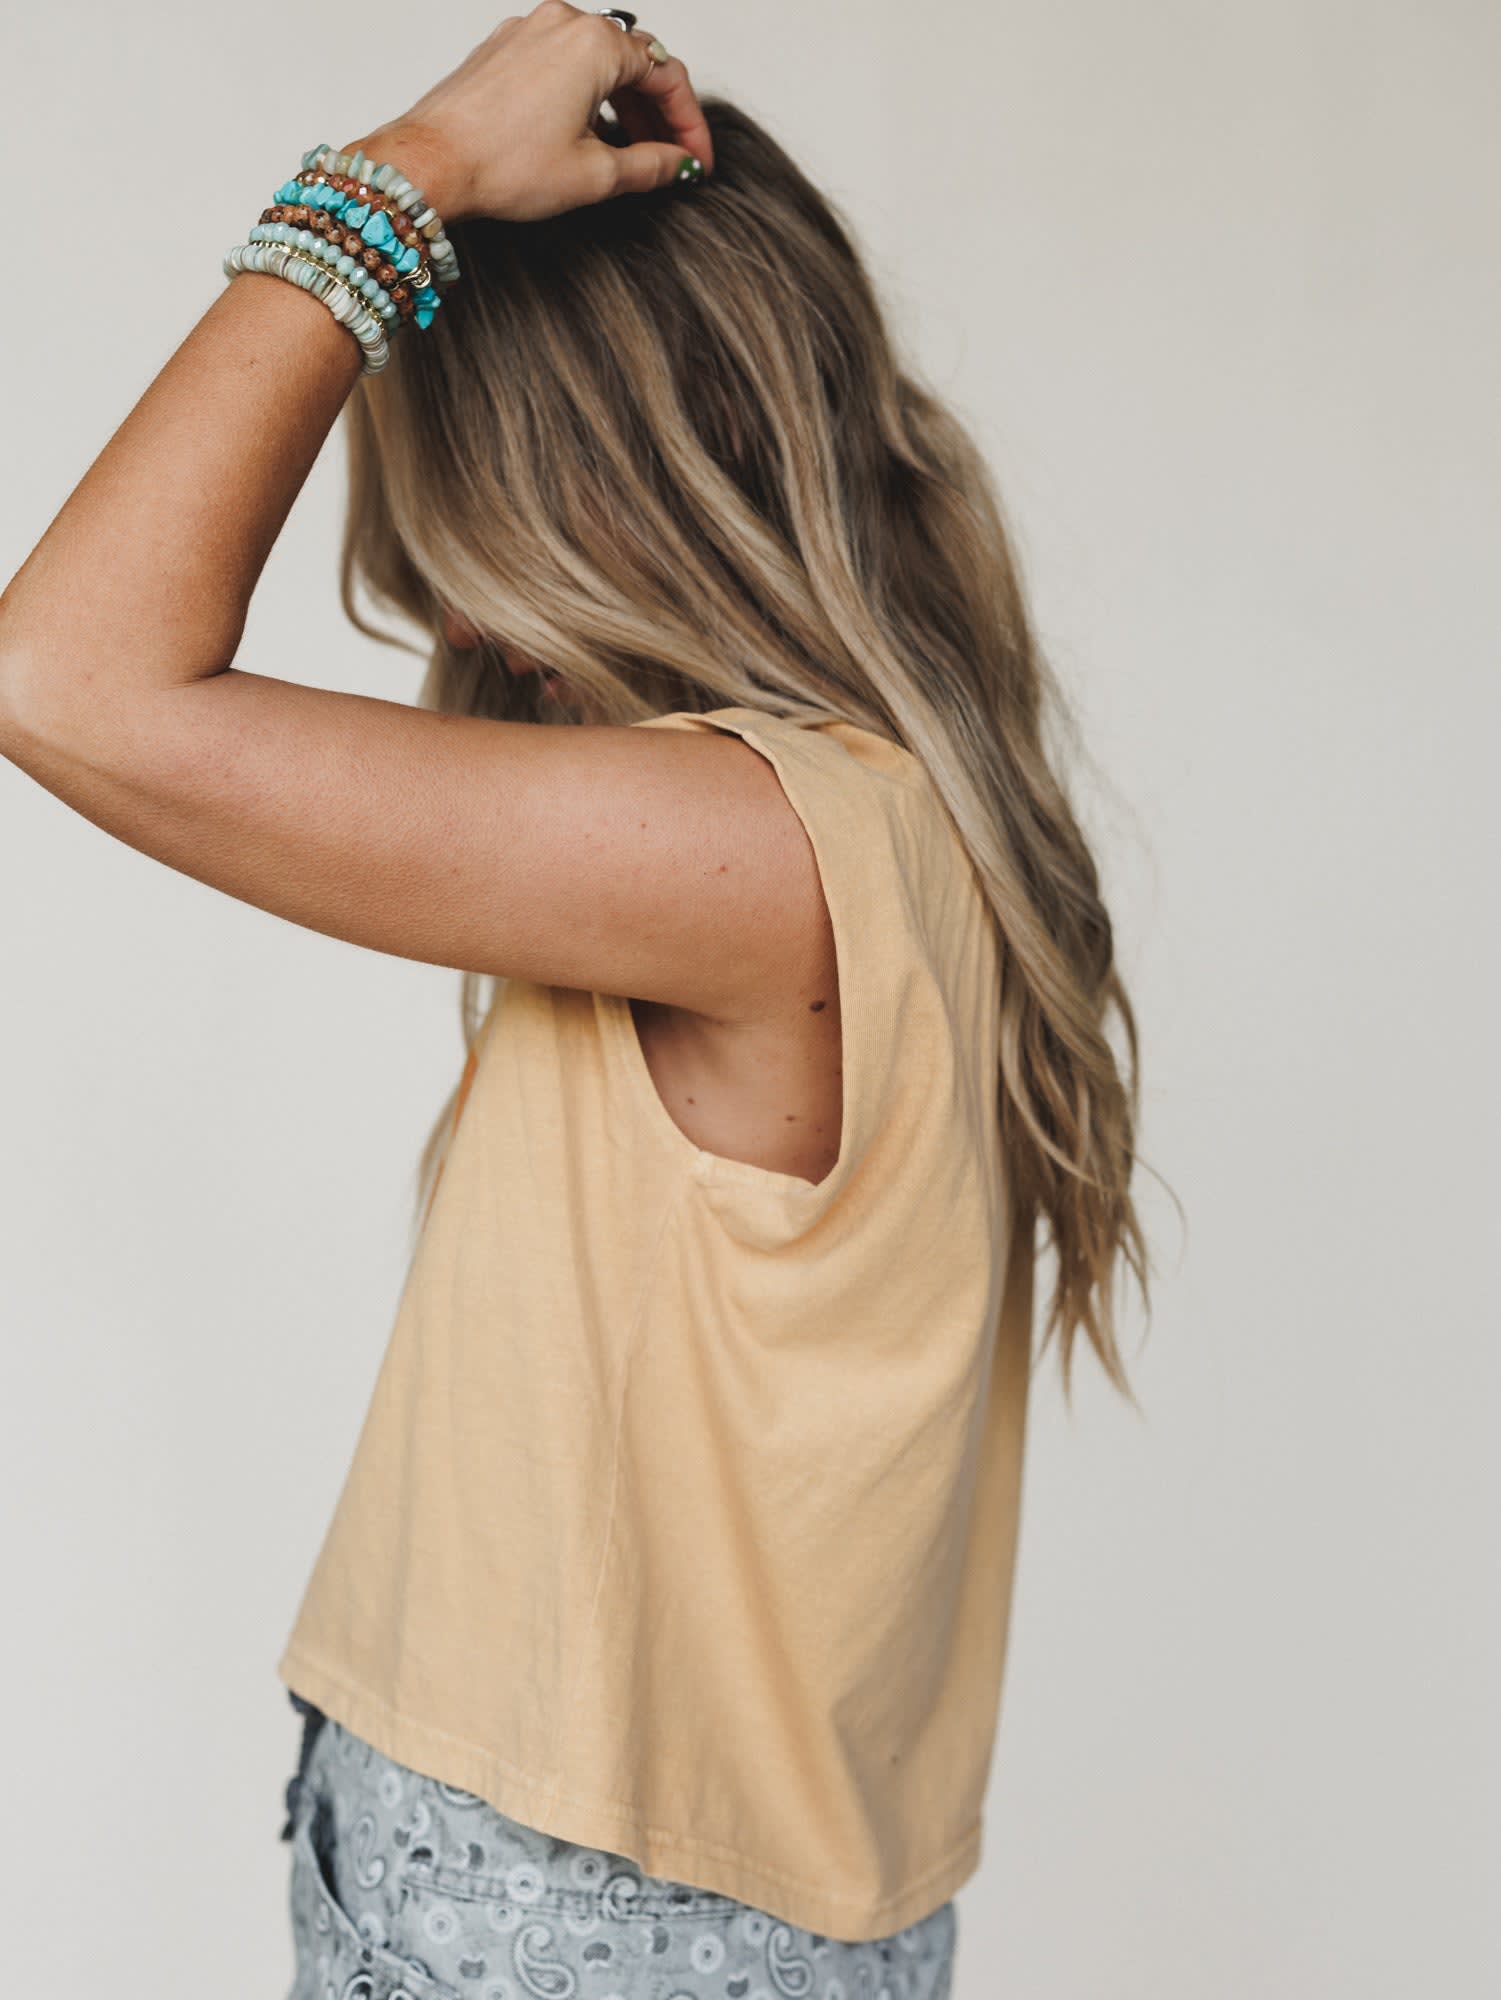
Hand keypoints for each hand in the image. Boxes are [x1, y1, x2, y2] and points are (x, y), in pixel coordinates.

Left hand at [349, 1, 713, 226]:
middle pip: (634, 64)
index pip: (667, 76)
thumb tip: (678, 166)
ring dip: (623, 107)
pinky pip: (563, 64)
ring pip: (598, 63)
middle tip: (671, 162)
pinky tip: (588, 136)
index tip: (695, 161)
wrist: (431, 162)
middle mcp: (563, 23)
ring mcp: (530, 31)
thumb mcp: (594, 175)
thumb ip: (649, 167)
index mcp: (594, 44)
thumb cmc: (499, 163)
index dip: (690, 125)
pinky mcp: (505, 48)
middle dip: (658, 116)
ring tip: (632, 156)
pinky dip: (587, 97)